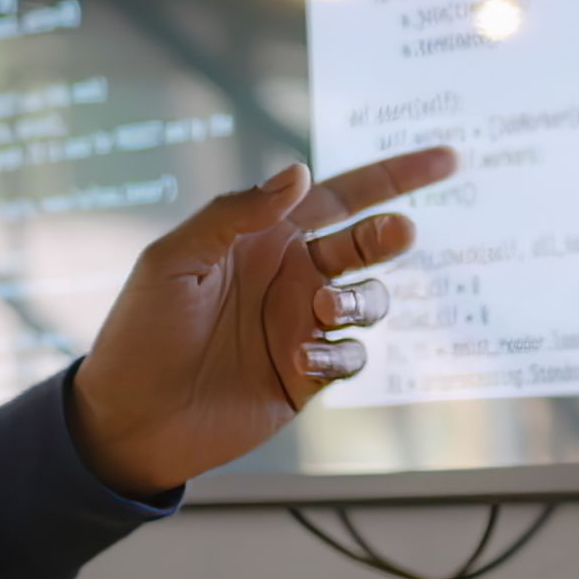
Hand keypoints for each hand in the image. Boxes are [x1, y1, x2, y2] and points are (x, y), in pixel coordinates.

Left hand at [61, 148, 457, 501]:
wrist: (130, 419)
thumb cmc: (141, 330)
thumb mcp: (176, 259)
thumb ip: (235, 214)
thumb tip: (300, 172)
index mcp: (263, 237)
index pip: (340, 195)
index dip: (395, 175)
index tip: (448, 159)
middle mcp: (289, 276)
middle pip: (364, 243)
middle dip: (389, 235)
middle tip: (398, 232)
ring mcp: (300, 326)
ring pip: (368, 300)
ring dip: (360, 299)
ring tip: (323, 309)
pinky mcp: (306, 377)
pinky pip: (349, 357)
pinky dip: (337, 356)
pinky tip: (302, 362)